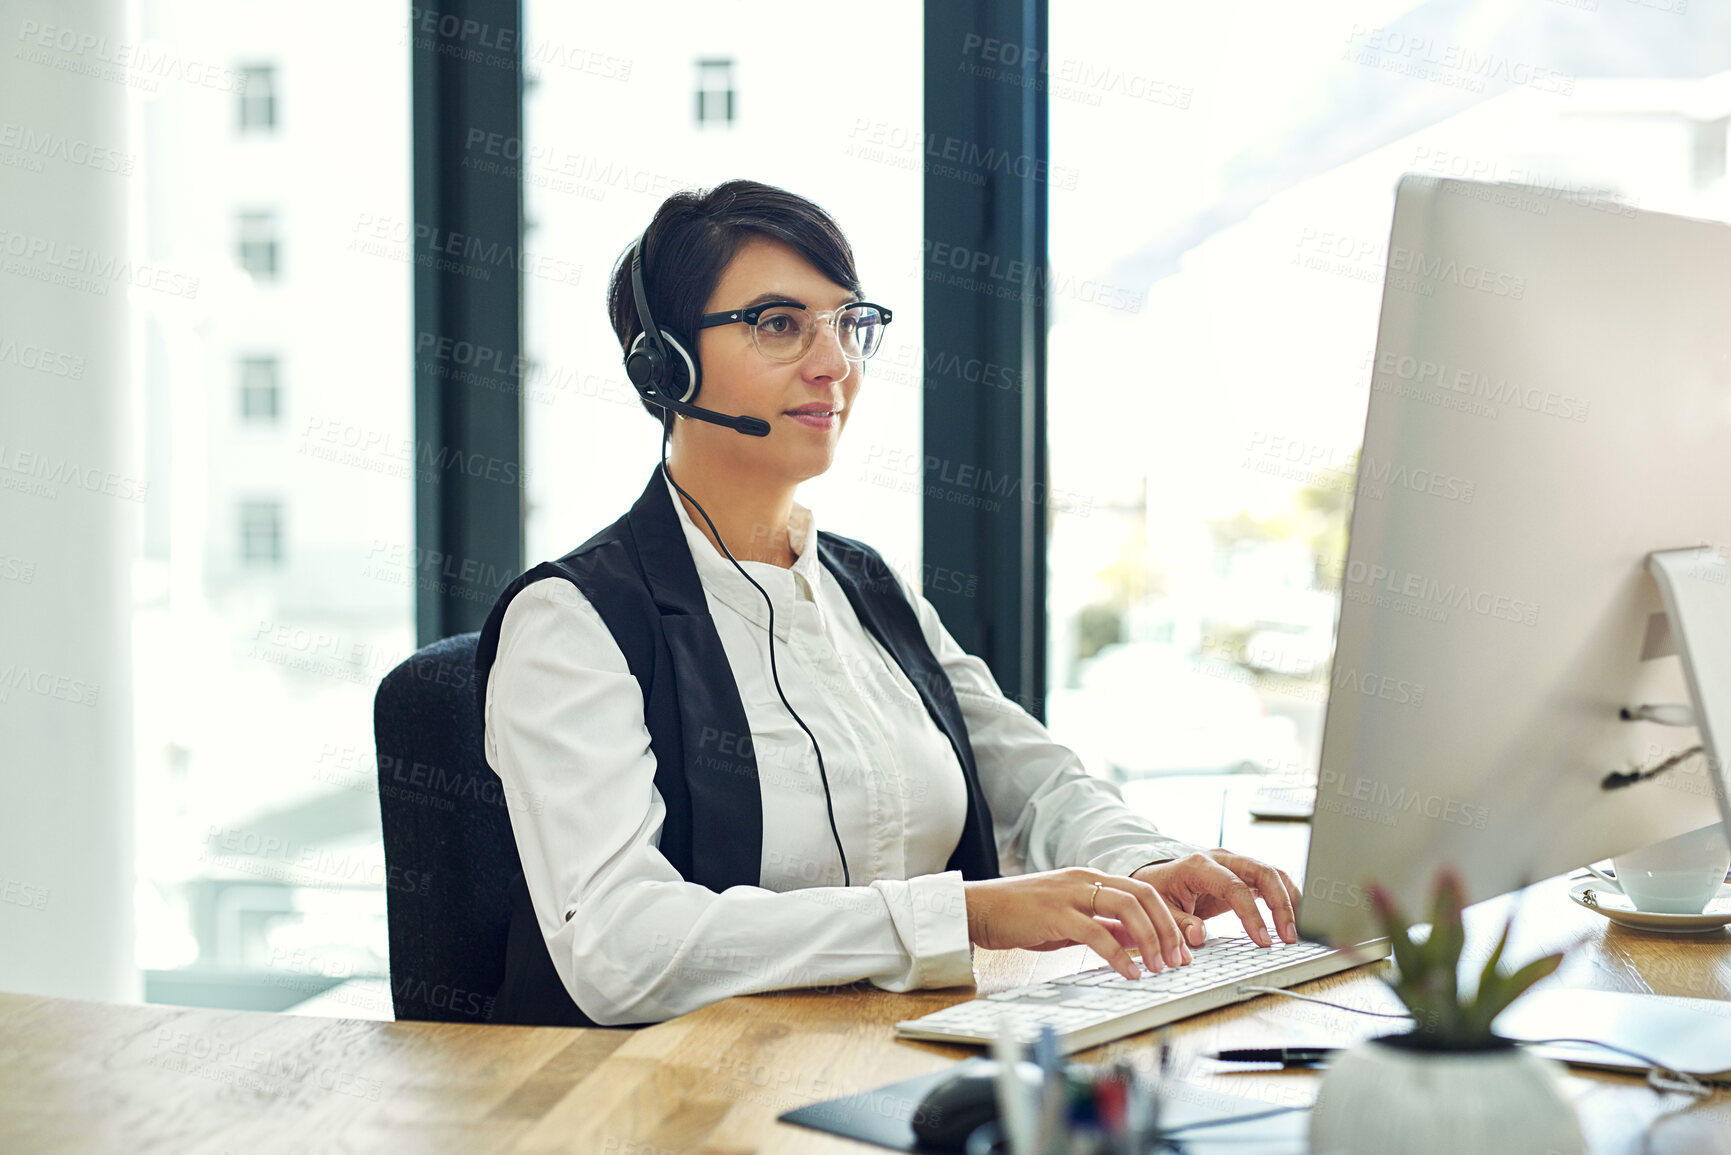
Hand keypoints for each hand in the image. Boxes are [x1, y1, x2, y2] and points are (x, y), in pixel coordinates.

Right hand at [962, 867, 1192, 979]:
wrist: (979, 908)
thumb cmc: (1022, 916)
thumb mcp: (1070, 921)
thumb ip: (1104, 927)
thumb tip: (1138, 944)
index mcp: (1091, 878)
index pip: (1144, 892)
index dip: (1169, 921)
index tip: (1182, 950)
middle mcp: (1085, 879)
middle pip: (1144, 896)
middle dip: (1168, 929)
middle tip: (1178, 960)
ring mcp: (1071, 894)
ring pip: (1127, 908)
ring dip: (1150, 940)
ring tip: (1158, 968)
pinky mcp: (1055, 914)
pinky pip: (1097, 932)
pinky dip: (1119, 955)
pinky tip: (1130, 973)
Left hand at [1132, 850, 1301, 948]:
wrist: (1156, 877)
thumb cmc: (1157, 892)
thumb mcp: (1158, 909)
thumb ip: (1177, 923)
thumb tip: (1198, 935)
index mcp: (1198, 865)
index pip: (1234, 887)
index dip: (1252, 914)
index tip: (1263, 941)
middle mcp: (1221, 859)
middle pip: (1262, 872)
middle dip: (1282, 904)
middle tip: (1290, 936)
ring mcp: (1235, 863)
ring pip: (1273, 873)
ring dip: (1290, 900)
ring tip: (1299, 930)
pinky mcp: (1243, 874)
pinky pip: (1271, 882)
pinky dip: (1286, 898)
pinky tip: (1295, 918)